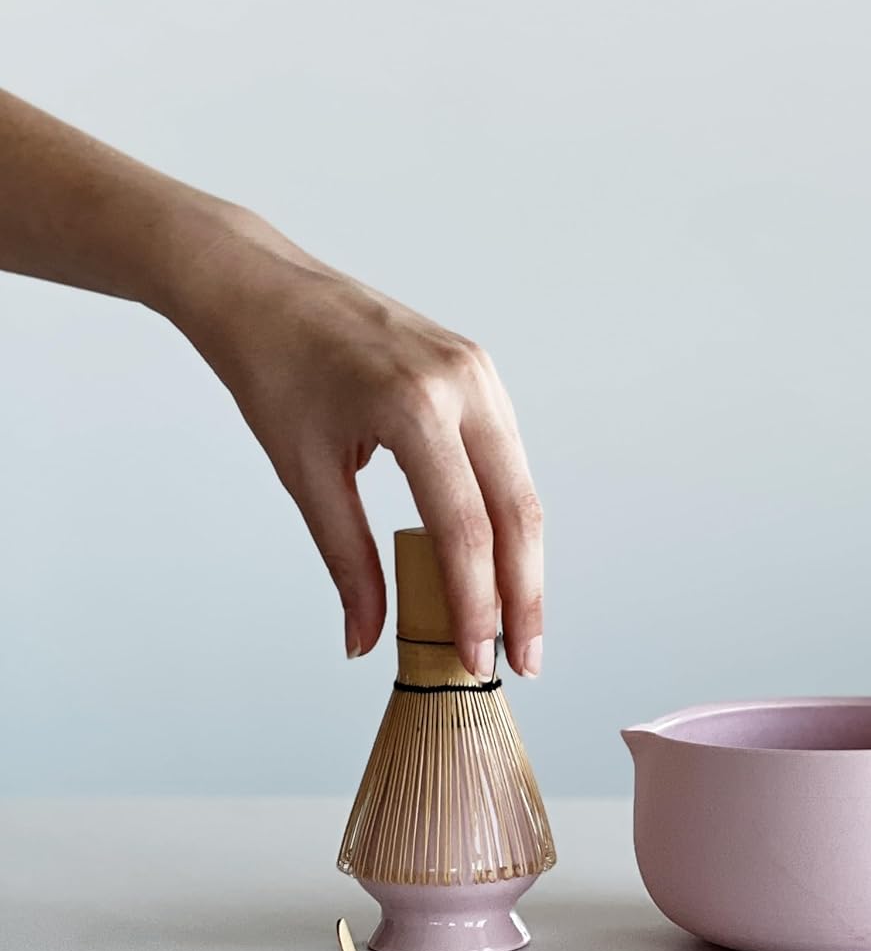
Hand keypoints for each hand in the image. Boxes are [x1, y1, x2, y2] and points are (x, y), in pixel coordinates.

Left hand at [170, 212, 542, 680]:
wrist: (264, 289)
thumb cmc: (272, 370)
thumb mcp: (304, 473)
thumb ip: (347, 560)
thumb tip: (365, 639)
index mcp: (415, 407)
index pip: (465, 527)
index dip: (477, 603)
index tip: (477, 661)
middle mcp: (464, 384)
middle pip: (517, 511)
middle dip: (524, 594)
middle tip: (525, 659)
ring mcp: (481, 372)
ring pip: (522, 486)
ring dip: (524, 559)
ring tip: (518, 622)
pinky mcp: (481, 371)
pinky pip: (508, 456)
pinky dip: (509, 515)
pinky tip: (502, 559)